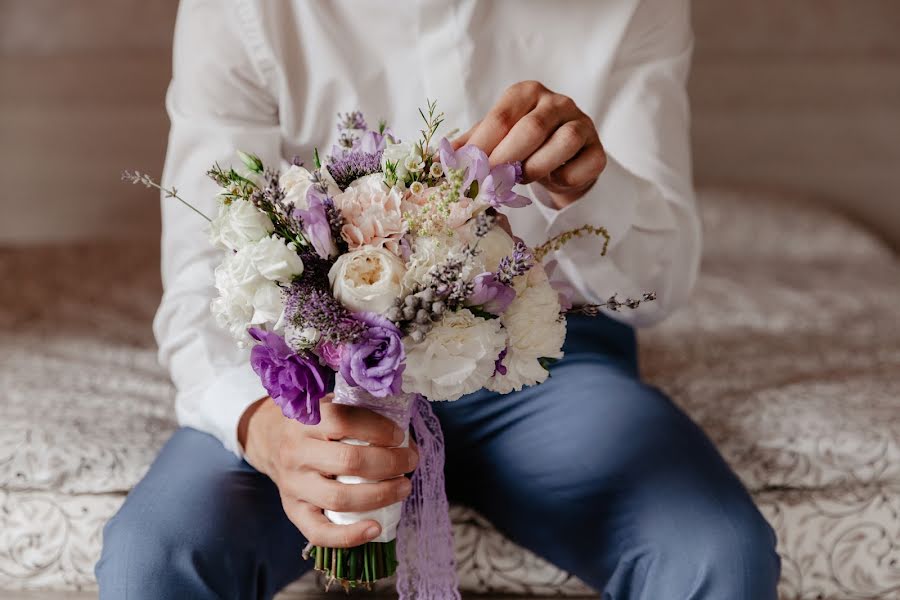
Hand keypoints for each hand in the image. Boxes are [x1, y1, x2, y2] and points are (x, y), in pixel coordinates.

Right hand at [240, 397, 416, 547]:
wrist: (272, 441)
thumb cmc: (314, 425)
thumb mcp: (331, 407)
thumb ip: (361, 415)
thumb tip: (406, 439)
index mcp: (307, 420)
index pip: (346, 421)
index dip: (379, 429)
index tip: (400, 435)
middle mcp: (296, 452)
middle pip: (349, 461)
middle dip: (389, 463)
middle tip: (410, 460)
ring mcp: (293, 484)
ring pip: (339, 498)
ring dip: (380, 495)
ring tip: (404, 487)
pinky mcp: (292, 511)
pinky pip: (319, 532)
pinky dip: (350, 536)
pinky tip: (375, 528)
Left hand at [456, 80, 606, 207]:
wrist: (562, 164)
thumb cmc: (523, 148)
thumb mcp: (494, 141)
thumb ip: (470, 146)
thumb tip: (435, 159)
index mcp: (526, 93)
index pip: (502, 117)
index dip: (482, 146)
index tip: (466, 170)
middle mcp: (557, 102)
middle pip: (532, 127)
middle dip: (507, 157)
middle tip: (489, 181)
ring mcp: (582, 124)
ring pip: (563, 142)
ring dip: (537, 167)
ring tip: (521, 179)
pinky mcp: (598, 151)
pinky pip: (581, 167)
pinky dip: (563, 180)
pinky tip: (553, 181)